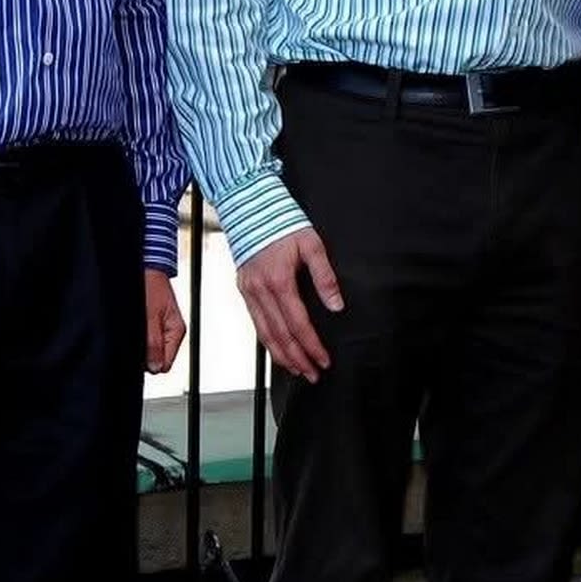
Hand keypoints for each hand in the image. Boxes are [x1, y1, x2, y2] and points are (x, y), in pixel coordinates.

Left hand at [144, 269, 186, 373]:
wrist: (147, 268)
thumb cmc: (150, 287)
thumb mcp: (149, 317)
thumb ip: (153, 343)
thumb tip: (155, 367)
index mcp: (176, 331)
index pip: (165, 364)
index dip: (150, 362)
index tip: (140, 352)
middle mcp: (172, 332)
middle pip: (158, 359)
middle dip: (145, 353)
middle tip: (136, 337)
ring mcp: (163, 328)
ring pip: (151, 350)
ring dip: (141, 344)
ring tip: (136, 328)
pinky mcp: (154, 323)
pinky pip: (147, 340)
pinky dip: (140, 336)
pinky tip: (135, 326)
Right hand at [236, 227, 342, 382]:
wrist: (251, 208)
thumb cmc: (283, 223)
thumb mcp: (312, 244)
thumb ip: (325, 276)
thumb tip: (336, 305)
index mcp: (279, 282)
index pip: (298, 324)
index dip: (312, 346)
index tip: (324, 360)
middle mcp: (261, 291)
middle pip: (280, 336)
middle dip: (298, 359)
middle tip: (313, 374)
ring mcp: (249, 292)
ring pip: (264, 334)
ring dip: (281, 356)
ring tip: (298, 370)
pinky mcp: (244, 290)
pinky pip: (255, 323)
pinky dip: (267, 341)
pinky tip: (278, 350)